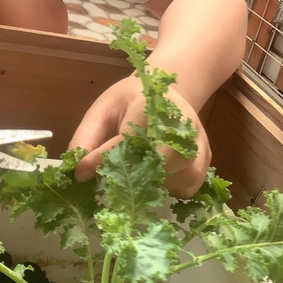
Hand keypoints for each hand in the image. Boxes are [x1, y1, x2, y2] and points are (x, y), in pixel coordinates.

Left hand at [69, 76, 210, 197]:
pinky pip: (186, 188)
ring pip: (175, 179)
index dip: (103, 159)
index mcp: (152, 105)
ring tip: (136, 174)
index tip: (81, 173)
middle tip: (114, 182)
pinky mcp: (205, 163)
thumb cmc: (130, 103)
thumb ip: (87, 137)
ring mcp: (198, 146)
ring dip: (151, 184)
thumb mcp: (103, 110)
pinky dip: (168, 189)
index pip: (128, 138)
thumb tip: (78, 171)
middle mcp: (182, 126)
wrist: (169, 93)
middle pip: (161, 162)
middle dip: (134, 176)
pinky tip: (155, 176)